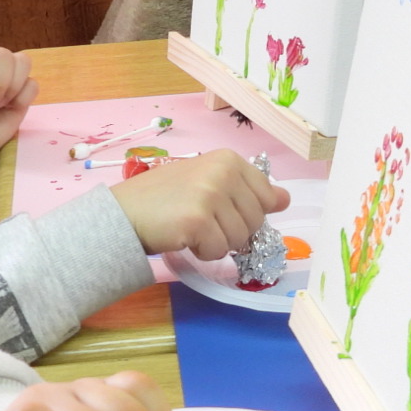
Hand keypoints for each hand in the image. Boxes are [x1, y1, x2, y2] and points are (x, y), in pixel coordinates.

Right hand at [109, 149, 287, 258]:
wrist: (125, 212)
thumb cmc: (165, 199)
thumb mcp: (210, 183)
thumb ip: (247, 189)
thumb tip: (285, 200)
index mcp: (228, 159)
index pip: (267, 197)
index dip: (246, 212)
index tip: (220, 209)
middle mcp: (222, 171)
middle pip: (256, 221)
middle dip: (232, 230)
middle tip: (202, 219)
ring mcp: (210, 194)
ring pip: (239, 239)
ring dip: (217, 242)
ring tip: (191, 227)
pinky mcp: (198, 220)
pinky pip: (218, 251)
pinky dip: (202, 252)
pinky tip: (183, 235)